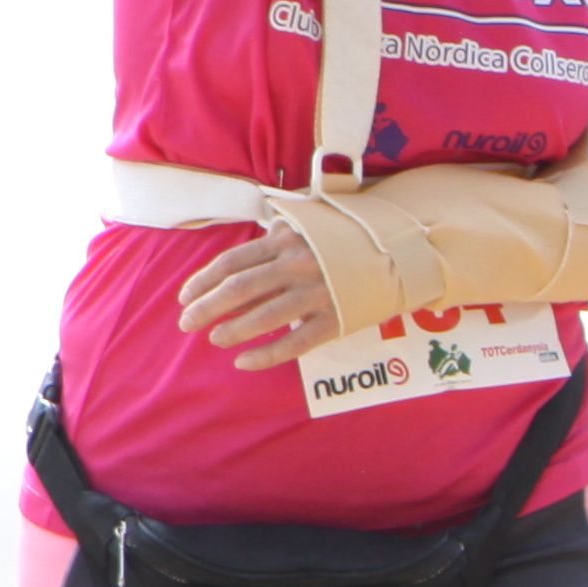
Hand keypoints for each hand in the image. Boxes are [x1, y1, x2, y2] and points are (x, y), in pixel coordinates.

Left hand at [176, 223, 346, 370]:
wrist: (403, 255)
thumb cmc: (350, 240)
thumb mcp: (312, 224)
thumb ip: (278, 235)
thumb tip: (246, 254)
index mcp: (287, 241)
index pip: (232, 262)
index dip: (203, 280)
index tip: (185, 296)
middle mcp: (298, 265)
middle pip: (239, 289)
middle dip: (206, 307)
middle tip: (187, 323)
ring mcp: (317, 293)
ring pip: (264, 317)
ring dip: (232, 330)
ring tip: (215, 339)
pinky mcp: (335, 319)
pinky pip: (294, 343)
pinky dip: (266, 356)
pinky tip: (245, 362)